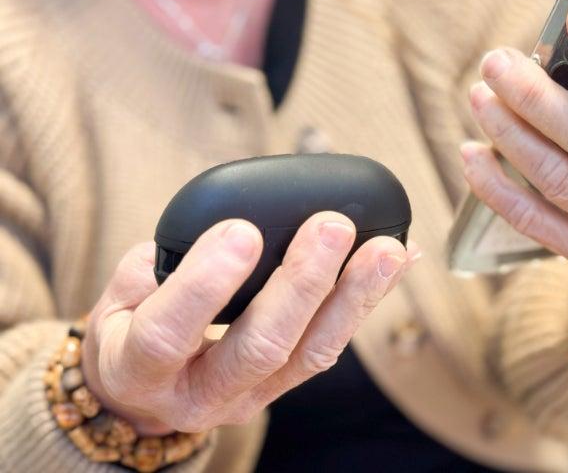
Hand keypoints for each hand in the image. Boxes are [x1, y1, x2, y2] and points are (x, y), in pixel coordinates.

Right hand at [82, 213, 418, 433]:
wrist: (144, 391)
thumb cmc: (130, 330)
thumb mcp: (117, 298)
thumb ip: (159, 267)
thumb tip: (227, 226)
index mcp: (141, 371)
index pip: (169, 335)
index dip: (205, 286)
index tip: (241, 231)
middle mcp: (201, 395)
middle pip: (260, 347)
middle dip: (302, 283)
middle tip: (332, 227)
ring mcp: (252, 396)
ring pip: (312, 352)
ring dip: (354, 296)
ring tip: (387, 249)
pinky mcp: (286, 383)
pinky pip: (331, 343)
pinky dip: (366, 300)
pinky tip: (397, 261)